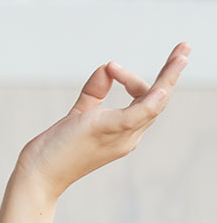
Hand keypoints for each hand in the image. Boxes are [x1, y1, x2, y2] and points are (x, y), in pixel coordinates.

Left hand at [15, 42, 190, 201]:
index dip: (130, 79)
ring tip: (183, 52)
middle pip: (158, 100)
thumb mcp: (79, 114)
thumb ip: (94, 92)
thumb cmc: (55, 148)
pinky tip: (163, 87)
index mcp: (124, 132)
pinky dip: (151, 100)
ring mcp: (121, 135)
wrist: (38, 174)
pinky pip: (137, 114)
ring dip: (170, 76)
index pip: (143, 100)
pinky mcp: (107, 130)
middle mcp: (128, 136)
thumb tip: (105, 68)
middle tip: (185, 47)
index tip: (109, 67)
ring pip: (155, 102)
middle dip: (172, 73)